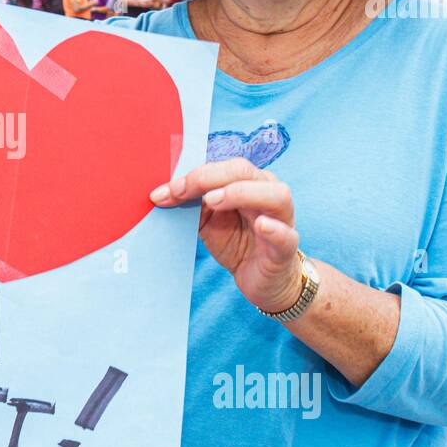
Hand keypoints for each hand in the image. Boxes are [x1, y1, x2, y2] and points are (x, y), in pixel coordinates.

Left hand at [151, 157, 303, 313]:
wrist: (261, 279)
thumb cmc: (237, 242)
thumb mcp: (208, 221)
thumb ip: (191, 205)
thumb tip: (161, 194)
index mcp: (249, 182)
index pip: (223, 168)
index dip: (193, 175)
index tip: (166, 190)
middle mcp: (268, 194)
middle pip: (244, 172)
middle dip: (208, 178)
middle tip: (182, 191)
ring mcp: (281, 220)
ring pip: (275, 195)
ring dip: (240, 193)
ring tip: (213, 200)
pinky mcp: (286, 248)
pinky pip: (286, 235)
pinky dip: (274, 229)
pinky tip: (261, 225)